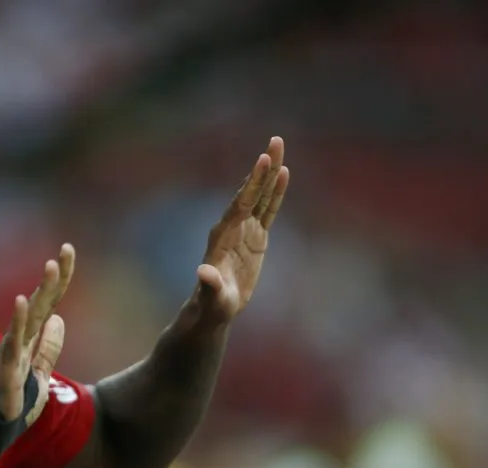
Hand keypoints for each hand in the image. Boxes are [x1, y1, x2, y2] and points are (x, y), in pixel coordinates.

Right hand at [0, 244, 74, 421]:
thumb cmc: (16, 400)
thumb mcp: (41, 371)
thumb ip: (49, 347)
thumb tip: (59, 319)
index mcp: (31, 337)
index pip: (49, 302)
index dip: (60, 279)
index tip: (68, 251)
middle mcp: (21, 338)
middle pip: (42, 302)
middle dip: (55, 276)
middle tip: (66, 250)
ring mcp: (12, 351)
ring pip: (30, 316)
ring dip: (40, 291)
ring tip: (51, 267)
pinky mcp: (6, 368)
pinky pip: (14, 341)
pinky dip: (18, 320)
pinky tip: (23, 301)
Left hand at [196, 136, 289, 321]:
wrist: (214, 307)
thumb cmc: (213, 304)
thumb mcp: (213, 297)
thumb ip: (209, 284)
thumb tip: (203, 272)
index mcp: (223, 235)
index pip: (241, 203)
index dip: (253, 183)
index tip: (263, 160)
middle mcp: (233, 226)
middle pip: (252, 191)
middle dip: (264, 167)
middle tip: (276, 140)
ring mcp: (245, 229)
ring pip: (261, 195)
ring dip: (271, 172)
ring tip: (280, 147)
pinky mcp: (256, 237)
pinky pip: (268, 209)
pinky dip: (276, 192)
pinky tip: (284, 174)